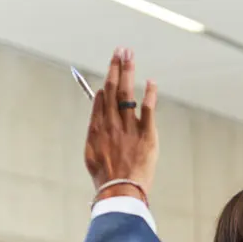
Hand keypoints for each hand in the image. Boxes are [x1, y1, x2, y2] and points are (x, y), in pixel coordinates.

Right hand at [84, 48, 159, 197]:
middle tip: (120, 50)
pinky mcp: (146, 135)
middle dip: (116, 67)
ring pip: (127, 93)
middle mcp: (112, 123)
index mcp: (97, 128)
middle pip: (114, 89)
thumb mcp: (91, 153)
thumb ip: (94, 130)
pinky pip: (148, 110)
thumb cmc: (106, 176)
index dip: (109, 80)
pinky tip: (151, 81)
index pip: (103, 97)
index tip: (113, 68)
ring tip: (129, 55)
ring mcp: (129, 128)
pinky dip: (149, 94)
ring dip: (129, 71)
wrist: (120, 191)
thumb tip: (98, 110)